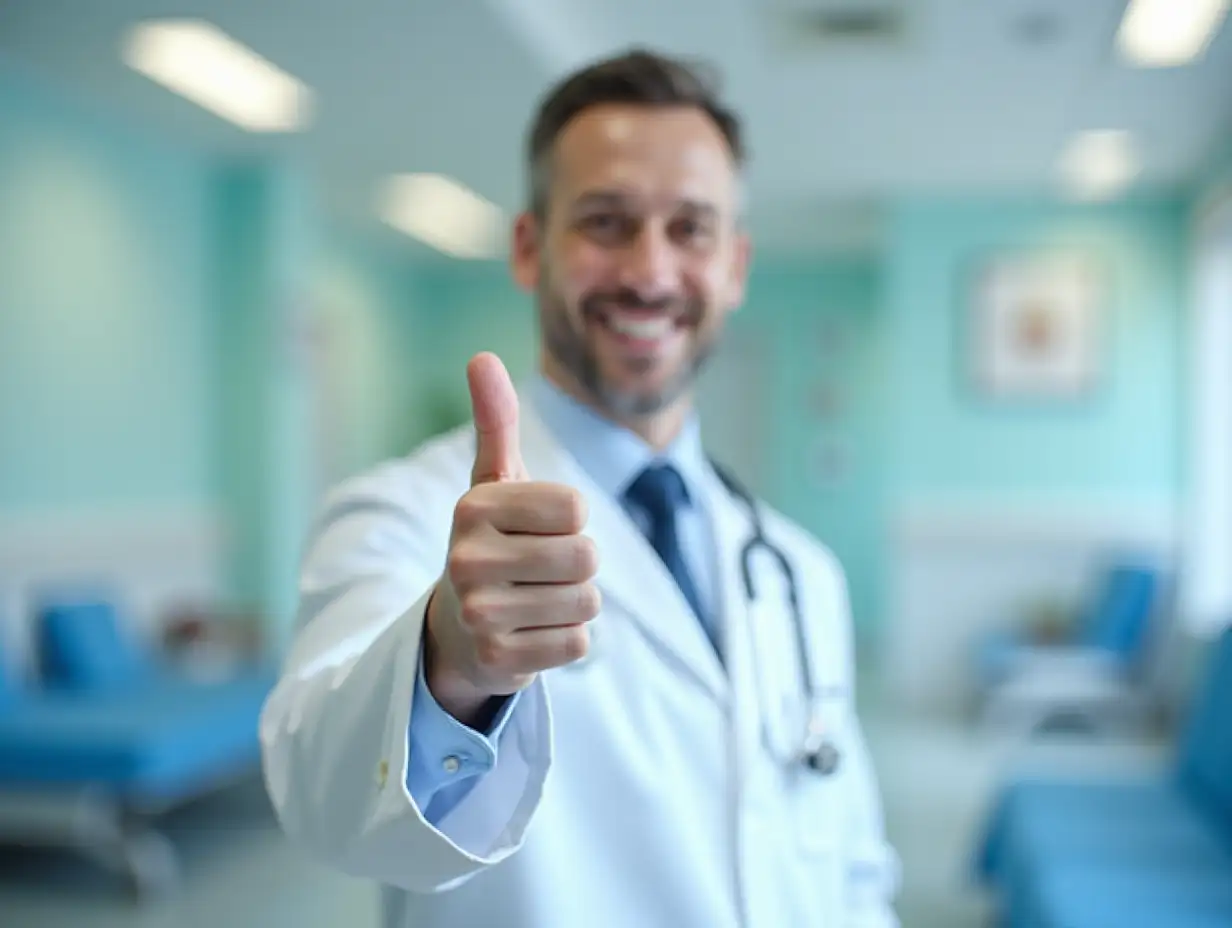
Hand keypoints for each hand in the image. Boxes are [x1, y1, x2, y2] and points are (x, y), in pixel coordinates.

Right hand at [424, 352, 600, 726]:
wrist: (457, 628)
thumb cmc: (493, 542)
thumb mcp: (493, 483)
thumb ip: (495, 422)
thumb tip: (481, 356)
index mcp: (474, 507)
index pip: (576, 507)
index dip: (571, 519)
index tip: (537, 529)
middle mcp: (467, 558)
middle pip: (587, 556)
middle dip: (579, 565)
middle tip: (540, 572)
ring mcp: (480, 612)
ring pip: (587, 601)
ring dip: (575, 603)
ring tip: (535, 601)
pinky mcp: (499, 658)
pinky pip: (579, 643)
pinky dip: (568, 640)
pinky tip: (533, 633)